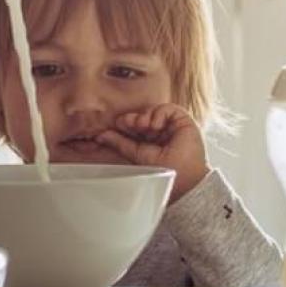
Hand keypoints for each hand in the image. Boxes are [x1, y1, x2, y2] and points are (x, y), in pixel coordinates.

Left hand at [93, 104, 210, 203]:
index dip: (126, 123)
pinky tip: (156, 125)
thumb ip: (120, 143)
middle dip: (133, 119)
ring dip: (145, 116)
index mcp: (149, 141)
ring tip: (144, 126)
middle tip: (128, 123)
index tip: (117, 124)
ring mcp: (171, 126)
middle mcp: (160, 132)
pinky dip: (158, 113)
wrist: (184, 178)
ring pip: (153, 110)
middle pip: (142, 116)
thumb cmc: (164, 172)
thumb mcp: (137, 155)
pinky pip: (167, 108)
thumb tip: (100, 135)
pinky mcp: (183, 120)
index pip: (134, 126)